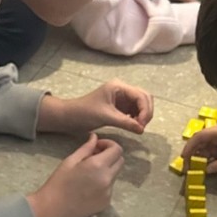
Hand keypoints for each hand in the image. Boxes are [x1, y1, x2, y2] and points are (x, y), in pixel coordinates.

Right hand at [28, 134, 123, 216]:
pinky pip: (110, 188)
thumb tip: (95, 137)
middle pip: (120, 161)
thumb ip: (86, 148)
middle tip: (93, 157)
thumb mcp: (70, 161)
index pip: (117, 149)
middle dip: (110, 156)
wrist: (52, 209)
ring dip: (106, 170)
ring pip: (115, 175)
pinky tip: (88, 187)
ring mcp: (108, 192)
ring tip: (88, 174)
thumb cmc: (58, 183)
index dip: (109, 144)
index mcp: (98, 166)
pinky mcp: (106, 203)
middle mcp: (107, 179)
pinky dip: (103, 184)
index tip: (97, 147)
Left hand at [38, 80, 153, 134]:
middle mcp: (122, 89)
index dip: (145, 110)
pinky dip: (137, 118)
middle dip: (146, 112)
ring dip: (143, 115)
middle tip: (141, 127)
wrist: (70, 116)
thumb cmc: (84, 113)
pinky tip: (133, 126)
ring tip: (137, 127)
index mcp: (119, 87)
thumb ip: (125, 122)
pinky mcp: (120, 106)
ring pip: (141, 104)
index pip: (141, 96)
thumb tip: (142, 129)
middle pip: (144, 97)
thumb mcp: (106, 117)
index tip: (141, 125)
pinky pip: (135, 110)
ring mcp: (122, 97)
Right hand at [181, 125, 216, 172]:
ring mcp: (214, 140)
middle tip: (186, 167)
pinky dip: (201, 159)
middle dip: (190, 154)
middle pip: (197, 143)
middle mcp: (213, 135)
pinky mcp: (215, 146)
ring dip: (194, 158)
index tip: (184, 156)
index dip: (190, 146)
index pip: (199, 137)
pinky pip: (205, 152)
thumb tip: (207, 170)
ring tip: (191, 169)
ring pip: (200, 148)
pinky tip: (199, 167)